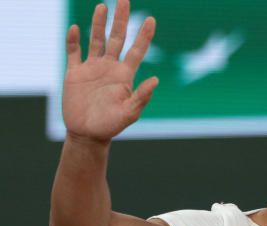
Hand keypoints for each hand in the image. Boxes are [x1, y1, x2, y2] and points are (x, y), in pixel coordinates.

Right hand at [62, 0, 157, 141]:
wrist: (88, 134)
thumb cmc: (111, 126)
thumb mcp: (129, 113)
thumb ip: (142, 96)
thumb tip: (156, 79)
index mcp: (125, 75)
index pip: (137, 50)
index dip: (144, 35)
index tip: (151, 19)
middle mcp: (110, 67)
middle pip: (117, 38)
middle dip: (121, 20)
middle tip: (124, 0)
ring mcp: (92, 68)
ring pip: (96, 40)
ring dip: (98, 23)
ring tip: (103, 6)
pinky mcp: (75, 73)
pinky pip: (74, 52)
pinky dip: (74, 40)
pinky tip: (75, 28)